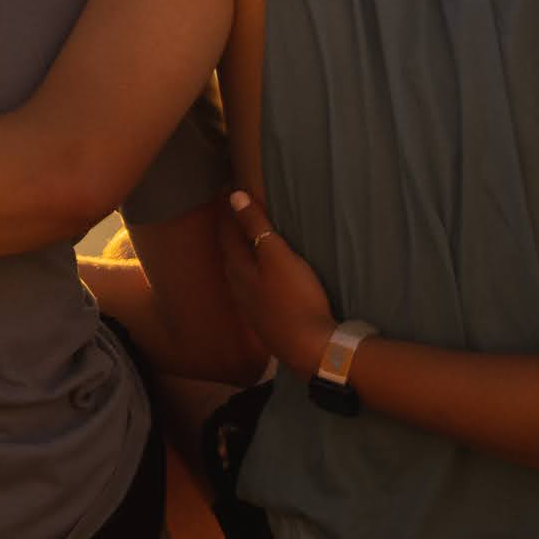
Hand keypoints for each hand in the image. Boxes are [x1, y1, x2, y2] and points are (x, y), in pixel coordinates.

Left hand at [219, 191, 338, 368]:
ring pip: (240, 273)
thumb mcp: (277, 257)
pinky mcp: (266, 320)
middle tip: (236, 210)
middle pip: (230, 254)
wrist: (312, 348)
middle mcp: (239, 288)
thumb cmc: (295, 298)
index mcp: (238, 270)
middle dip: (230, 231)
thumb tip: (234, 196)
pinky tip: (263, 276)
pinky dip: (253, 272)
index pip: (226, 234)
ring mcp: (252, 307)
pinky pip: (252, 288)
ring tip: (248, 238)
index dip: (227, 211)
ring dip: (241, 253)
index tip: (229, 190)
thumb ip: (256, 227)